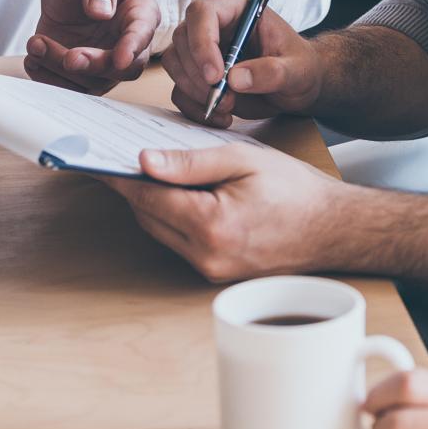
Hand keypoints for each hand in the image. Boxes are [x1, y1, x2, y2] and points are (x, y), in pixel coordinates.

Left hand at [24, 0, 159, 93]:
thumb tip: (102, 10)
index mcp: (139, 10)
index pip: (142, 32)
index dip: (132, 47)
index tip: (120, 58)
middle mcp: (128, 42)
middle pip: (121, 68)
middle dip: (94, 66)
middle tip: (69, 57)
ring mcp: (106, 61)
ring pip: (93, 80)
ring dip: (61, 69)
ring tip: (36, 43)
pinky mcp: (83, 74)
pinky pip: (72, 88)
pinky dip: (50, 79)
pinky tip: (35, 58)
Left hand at [103, 143, 348, 281]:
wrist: (333, 229)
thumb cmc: (295, 190)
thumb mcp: (242, 160)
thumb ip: (190, 162)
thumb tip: (144, 161)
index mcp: (210, 225)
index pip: (146, 196)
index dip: (118, 175)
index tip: (93, 158)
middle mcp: (205, 256)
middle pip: (147, 215)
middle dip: (134, 185)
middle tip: (120, 155)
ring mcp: (209, 271)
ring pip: (160, 230)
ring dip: (152, 202)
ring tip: (150, 169)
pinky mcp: (215, 274)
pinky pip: (178, 241)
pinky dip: (171, 216)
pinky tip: (177, 193)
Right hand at [161, 0, 320, 127]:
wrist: (297, 87)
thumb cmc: (300, 68)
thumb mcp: (297, 70)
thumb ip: (272, 72)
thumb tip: (235, 78)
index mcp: (237, 7)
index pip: (203, 12)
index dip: (202, 42)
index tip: (216, 76)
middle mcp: (214, 23)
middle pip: (183, 39)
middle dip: (199, 75)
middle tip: (225, 99)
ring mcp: (202, 48)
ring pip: (175, 63)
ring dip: (194, 90)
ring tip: (227, 107)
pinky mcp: (197, 73)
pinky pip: (179, 88)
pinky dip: (194, 106)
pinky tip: (221, 116)